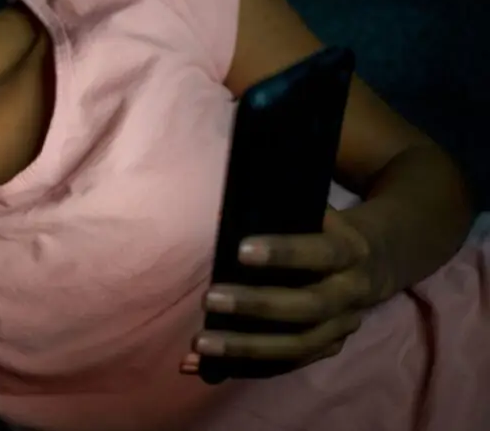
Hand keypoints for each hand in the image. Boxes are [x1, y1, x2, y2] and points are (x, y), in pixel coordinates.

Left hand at [181, 208, 379, 377]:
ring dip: (246, 347)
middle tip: (210, 299)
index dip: (285, 252)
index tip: (240, 250)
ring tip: (202, 342)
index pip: (322, 253)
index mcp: (351, 252)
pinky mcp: (328, 349)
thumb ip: (287, 215)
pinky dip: (244, 366)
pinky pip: (287, 363)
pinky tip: (205, 364)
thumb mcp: (320, 213)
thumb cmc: (328, 229)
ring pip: (298, 345)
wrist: (378, 261)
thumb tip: (229, 219)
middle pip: (309, 307)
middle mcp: (352, 294)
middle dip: (257, 306)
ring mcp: (342, 328)